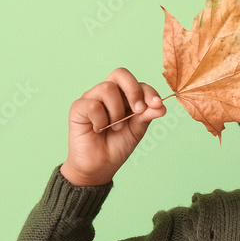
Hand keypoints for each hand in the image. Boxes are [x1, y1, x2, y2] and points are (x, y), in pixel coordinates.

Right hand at [60, 68, 165, 186]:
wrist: (100, 166)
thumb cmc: (117, 145)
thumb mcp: (137, 129)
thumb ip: (147, 115)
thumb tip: (161, 106)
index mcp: (123, 96)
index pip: (137, 83)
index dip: (149, 91)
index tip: (157, 105)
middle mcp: (106, 93)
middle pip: (120, 74)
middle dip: (134, 91)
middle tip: (138, 110)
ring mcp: (91, 98)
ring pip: (107, 88)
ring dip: (116, 111)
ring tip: (115, 127)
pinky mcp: (78, 108)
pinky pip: (93, 105)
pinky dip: (101, 120)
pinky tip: (100, 130)